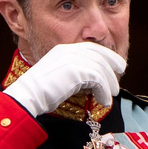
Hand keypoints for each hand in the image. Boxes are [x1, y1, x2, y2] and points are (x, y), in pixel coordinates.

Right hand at [4, 42, 125, 115]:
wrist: (29, 95)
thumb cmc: (42, 92)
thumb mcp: (61, 76)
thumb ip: (76, 73)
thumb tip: (93, 81)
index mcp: (64, 49)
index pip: (92, 48)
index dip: (107, 56)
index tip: (117, 65)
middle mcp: (69, 50)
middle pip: (99, 55)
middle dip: (113, 66)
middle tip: (118, 80)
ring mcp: (72, 59)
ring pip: (101, 68)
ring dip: (109, 83)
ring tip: (112, 95)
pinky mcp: (77, 71)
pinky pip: (98, 79)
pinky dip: (104, 91)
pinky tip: (104, 100)